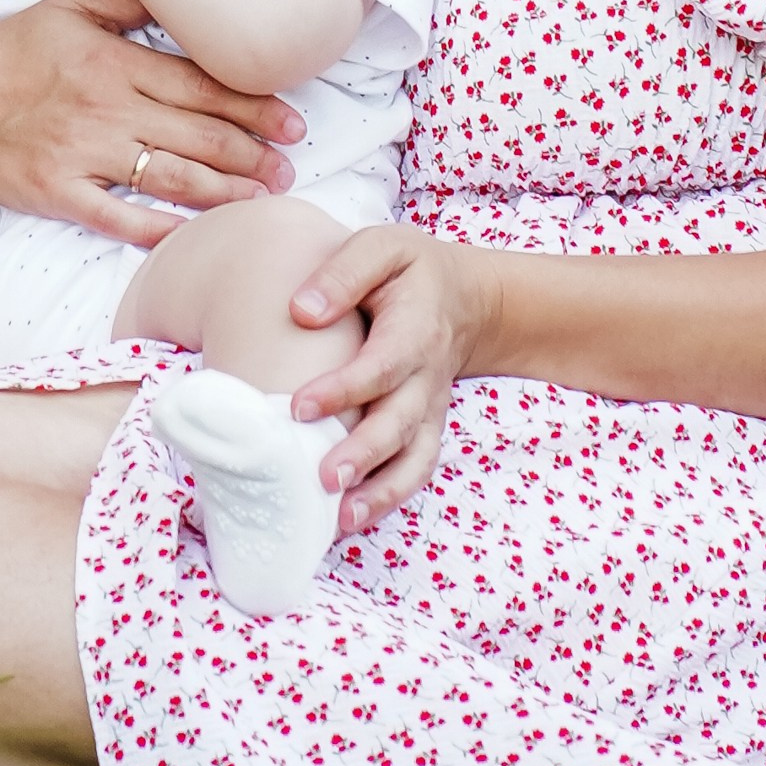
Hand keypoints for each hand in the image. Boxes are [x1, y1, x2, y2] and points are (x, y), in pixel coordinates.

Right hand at [0, 0, 301, 243]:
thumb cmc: (10, 54)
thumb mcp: (67, 9)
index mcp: (113, 59)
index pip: (201, 84)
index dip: (254, 105)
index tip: (291, 122)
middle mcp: (106, 107)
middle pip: (198, 134)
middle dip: (254, 154)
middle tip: (292, 168)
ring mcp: (83, 154)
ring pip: (172, 177)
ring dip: (226, 191)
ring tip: (264, 198)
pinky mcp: (61, 193)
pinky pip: (121, 217)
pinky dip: (161, 229)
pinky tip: (196, 234)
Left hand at [286, 223, 503, 530]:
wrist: (466, 297)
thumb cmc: (411, 269)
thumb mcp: (384, 246)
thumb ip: (345, 272)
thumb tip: (301, 311)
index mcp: (415, 328)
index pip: (382, 365)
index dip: (344, 389)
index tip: (299, 406)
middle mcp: (426, 376)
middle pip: (399, 423)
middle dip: (363, 453)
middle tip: (322, 476)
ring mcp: (429, 408)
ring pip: (413, 457)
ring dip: (380, 491)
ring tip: (340, 516)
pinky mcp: (425, 427)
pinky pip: (416, 469)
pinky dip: (389, 497)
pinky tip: (351, 519)